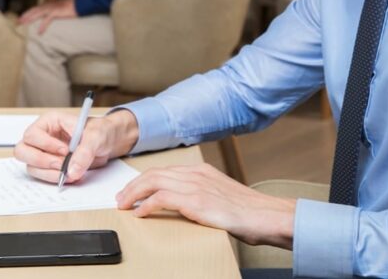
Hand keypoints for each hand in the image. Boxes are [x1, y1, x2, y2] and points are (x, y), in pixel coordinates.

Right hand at [14, 109, 139, 183]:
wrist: (107, 142)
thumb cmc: (100, 131)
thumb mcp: (96, 136)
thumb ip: (85, 152)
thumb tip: (72, 171)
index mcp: (49, 122)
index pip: (32, 134)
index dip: (46, 145)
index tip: (65, 151)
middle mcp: (42, 136)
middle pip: (22, 150)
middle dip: (41, 161)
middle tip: (60, 165)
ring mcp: (43, 152)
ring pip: (30, 166)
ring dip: (47, 173)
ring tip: (68, 173)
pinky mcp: (48, 166)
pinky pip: (40, 175)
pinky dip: (52, 179)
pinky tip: (68, 177)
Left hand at [19, 0, 77, 33]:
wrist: (79, 3)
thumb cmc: (71, 6)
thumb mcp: (59, 8)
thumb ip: (53, 11)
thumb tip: (49, 16)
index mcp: (48, 4)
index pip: (35, 8)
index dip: (27, 13)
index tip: (21, 18)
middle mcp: (48, 5)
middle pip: (33, 10)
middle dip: (25, 16)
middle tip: (17, 22)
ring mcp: (52, 8)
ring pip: (37, 13)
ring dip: (30, 19)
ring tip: (23, 24)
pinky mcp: (56, 12)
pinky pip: (47, 20)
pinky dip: (42, 26)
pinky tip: (39, 32)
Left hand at [116, 163, 295, 247]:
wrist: (266, 215)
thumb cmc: (248, 211)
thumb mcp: (220, 196)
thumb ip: (201, 195)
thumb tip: (183, 205)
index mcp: (201, 171)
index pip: (163, 171)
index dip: (143, 180)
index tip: (132, 190)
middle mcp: (196, 174)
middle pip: (154, 174)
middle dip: (133, 186)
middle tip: (121, 198)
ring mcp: (196, 186)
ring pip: (153, 182)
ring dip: (134, 194)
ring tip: (124, 205)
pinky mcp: (196, 201)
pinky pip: (162, 199)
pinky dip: (147, 205)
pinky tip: (140, 213)